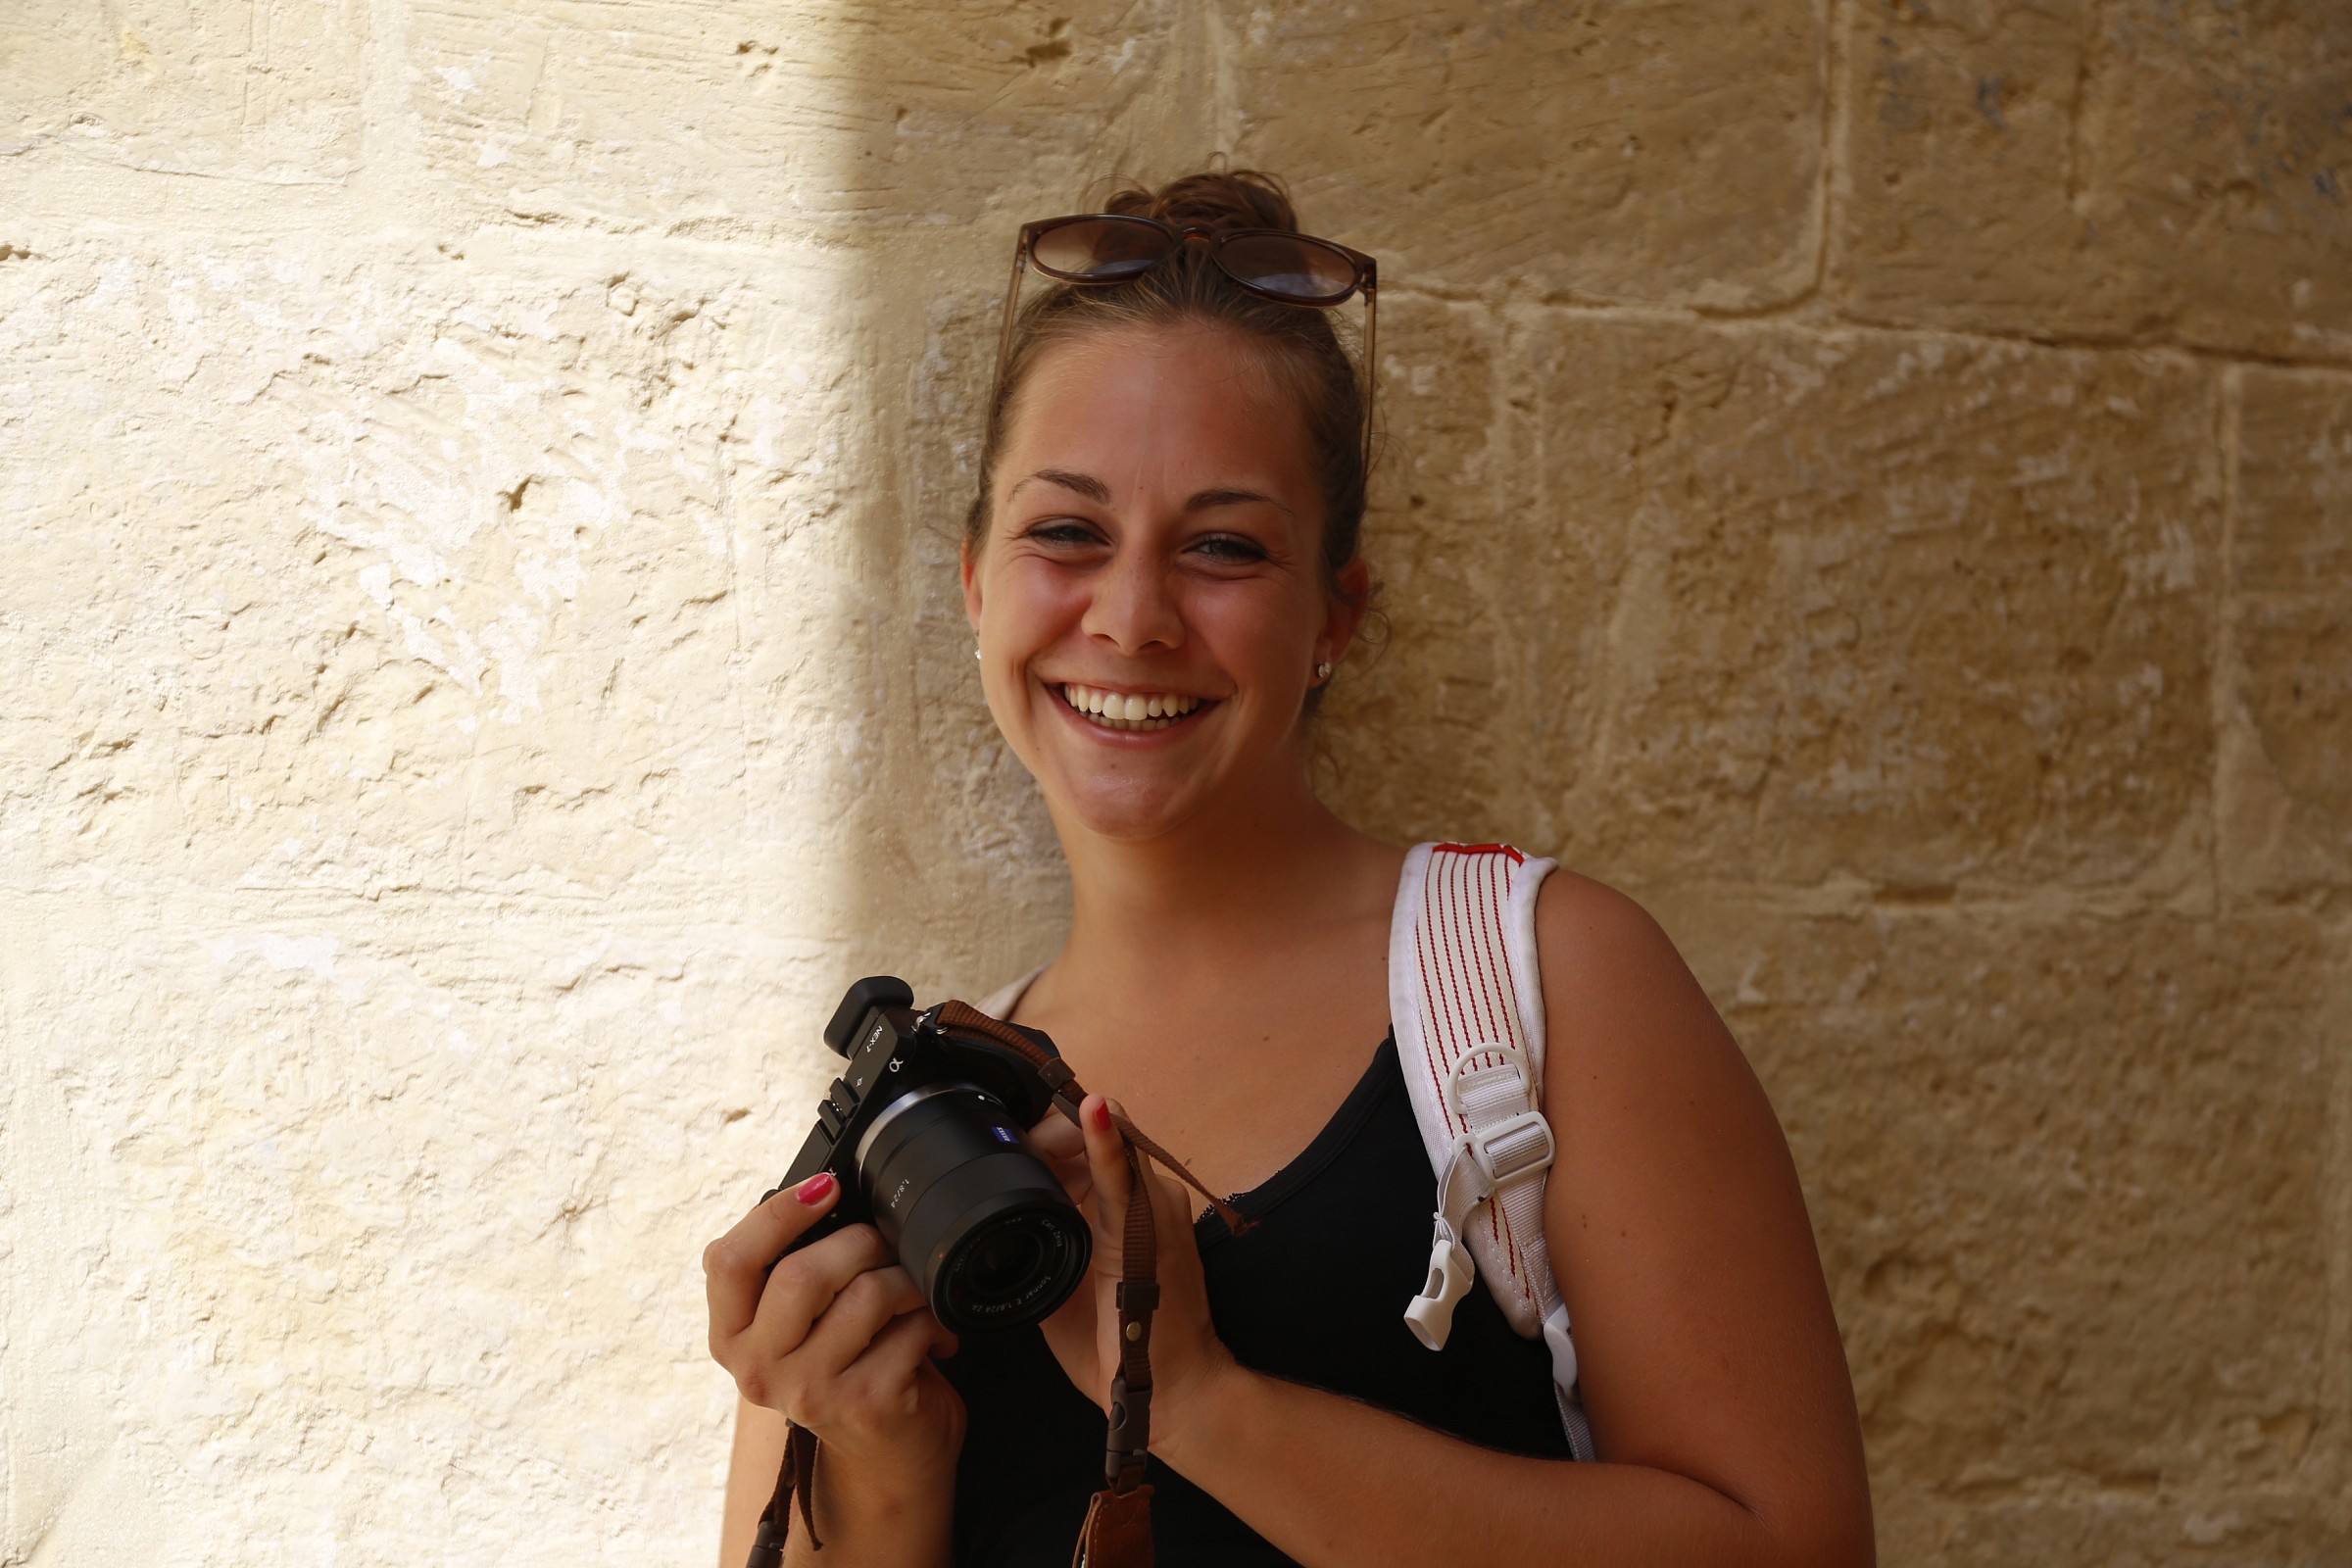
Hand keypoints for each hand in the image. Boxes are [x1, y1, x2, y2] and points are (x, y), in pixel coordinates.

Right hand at [703, 1173, 965, 1482]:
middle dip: (860, 1242)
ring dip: (905, 1279)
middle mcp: (759, 1370)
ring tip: (914, 1292)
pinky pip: (910, 1327)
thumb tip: (824, 1191)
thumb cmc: (845, 1368)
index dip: (777, 1214)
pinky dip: (933, 1318)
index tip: (825, 1187)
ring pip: (865, 1295)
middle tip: (885, 1246)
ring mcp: (810, 1392)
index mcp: (732, 1336)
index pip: (728, 1261)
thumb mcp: (796, 1325)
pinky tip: (932, 1332)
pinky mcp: (865, 1404)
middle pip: (801, 1275)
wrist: (887, 1457)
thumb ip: (788, 1269)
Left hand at [1034, 1095, 1237, 1444]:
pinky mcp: (1150, 1227)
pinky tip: (1092, 1111)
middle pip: (1097, 1138)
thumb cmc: (1124, 1348)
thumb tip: (997, 1232)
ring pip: (1108, 1145)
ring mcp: (1153, 1206)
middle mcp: (1146, 1198)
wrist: (1176, 1392)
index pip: (1089, 1149)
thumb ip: (1046, 1248)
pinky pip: (1123, 1179)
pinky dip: (1105, 1145)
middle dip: (1055, 1130)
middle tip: (1017, 1134)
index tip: (1016, 1139)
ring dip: (1070, 1130)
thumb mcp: (1069, 1288)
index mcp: (1124, 1210)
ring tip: (1042, 1114)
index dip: (1053, 1137)